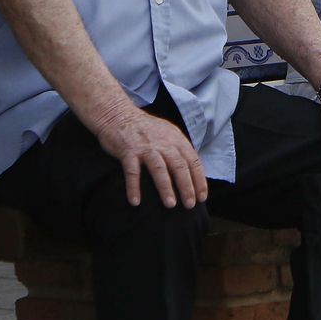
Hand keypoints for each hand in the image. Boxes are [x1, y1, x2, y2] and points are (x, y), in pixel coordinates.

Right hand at [91, 107, 205, 208]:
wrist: (118, 114)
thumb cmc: (146, 129)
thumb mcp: (168, 133)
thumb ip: (180, 149)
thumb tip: (193, 170)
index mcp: (176, 139)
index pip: (193, 161)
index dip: (199, 180)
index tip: (202, 197)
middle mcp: (163, 143)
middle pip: (179, 166)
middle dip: (186, 187)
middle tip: (190, 205)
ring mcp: (146, 147)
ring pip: (159, 169)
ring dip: (166, 188)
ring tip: (170, 204)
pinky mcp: (128, 151)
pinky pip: (132, 171)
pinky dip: (134, 187)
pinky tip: (135, 201)